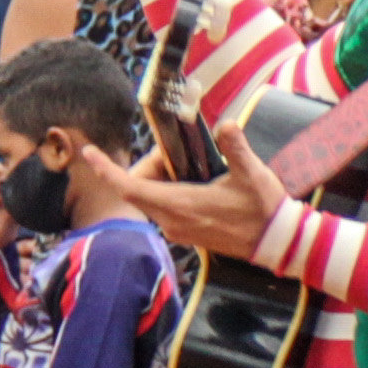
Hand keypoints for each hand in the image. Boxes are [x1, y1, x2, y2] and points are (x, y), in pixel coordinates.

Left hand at [69, 111, 279, 265]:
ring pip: (151, 198)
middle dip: (148, 166)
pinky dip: (168, 191)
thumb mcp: (252, 174)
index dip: (106, 169)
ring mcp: (179, 230)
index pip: (128, 187)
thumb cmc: (264, 211)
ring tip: (188, 163)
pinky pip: (164, 208)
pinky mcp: (188, 234)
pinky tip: (194, 181)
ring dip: (159, 178)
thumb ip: (236, 147)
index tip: (89, 153)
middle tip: (171, 150)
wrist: (278, 243)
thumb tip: (226, 123)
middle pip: (138, 188)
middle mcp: (172, 221)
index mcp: (180, 205)